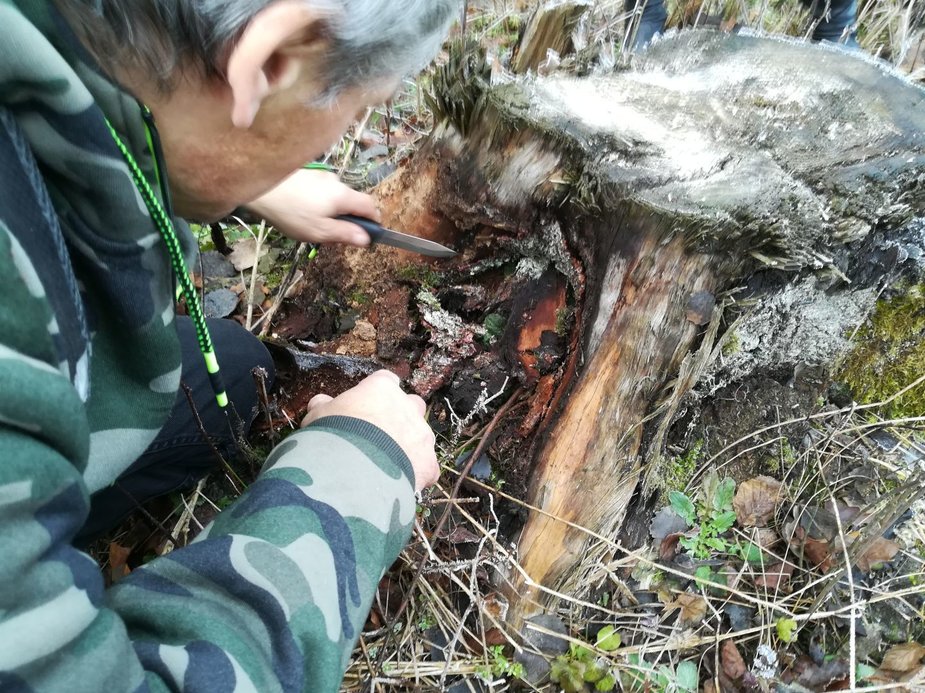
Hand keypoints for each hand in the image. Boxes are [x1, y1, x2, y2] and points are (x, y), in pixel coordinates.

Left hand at [245, 168, 379, 246]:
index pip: (370, 206)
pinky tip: (300, 211)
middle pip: (352, 201)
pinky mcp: (306, 174)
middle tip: (332, 235)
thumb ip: (345, 234)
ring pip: (334, 196)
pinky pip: (320, 191)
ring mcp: (320, 176)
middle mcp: (335, 182)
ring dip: (330, 210)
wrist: (260, 189)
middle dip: (347, 218)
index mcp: (343, 196)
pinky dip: (317, 202)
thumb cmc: (291, 213)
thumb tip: (366, 239)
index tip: (368, 234)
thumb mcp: (320, 231)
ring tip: (310, 223)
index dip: (374, 221)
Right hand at [301, 371, 438, 491]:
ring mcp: (423, 435)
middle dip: (400, 416)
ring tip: (386, 463)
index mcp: (382, 388)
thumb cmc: (333, 434)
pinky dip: (416, 473)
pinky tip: (397, 483)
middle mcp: (408, 407)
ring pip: (422, 436)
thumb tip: (319, 402)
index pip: (385, 381)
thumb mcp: (318, 416)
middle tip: (379, 434)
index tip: (365, 406)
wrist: (352, 470)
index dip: (376, 394)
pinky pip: (426, 466)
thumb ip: (323, 406)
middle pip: (412, 405)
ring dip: (409, 445)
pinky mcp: (429, 463)